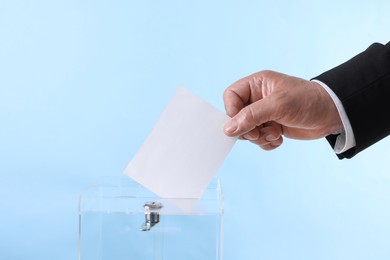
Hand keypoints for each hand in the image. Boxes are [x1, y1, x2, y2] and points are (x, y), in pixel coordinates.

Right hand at [223, 70, 342, 149]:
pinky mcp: (271, 127)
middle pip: (237, 116)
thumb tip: (228, 129)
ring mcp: (264, 114)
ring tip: (275, 134)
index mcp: (257, 84)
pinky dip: (267, 143)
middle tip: (259, 133)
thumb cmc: (308, 100)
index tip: (240, 124)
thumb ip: (251, 116)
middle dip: (248, 129)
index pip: (231, 96)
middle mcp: (258, 98)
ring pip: (247, 130)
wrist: (333, 114)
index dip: (232, 111)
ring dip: (259, 137)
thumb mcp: (278, 105)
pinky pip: (259, 139)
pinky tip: (279, 138)